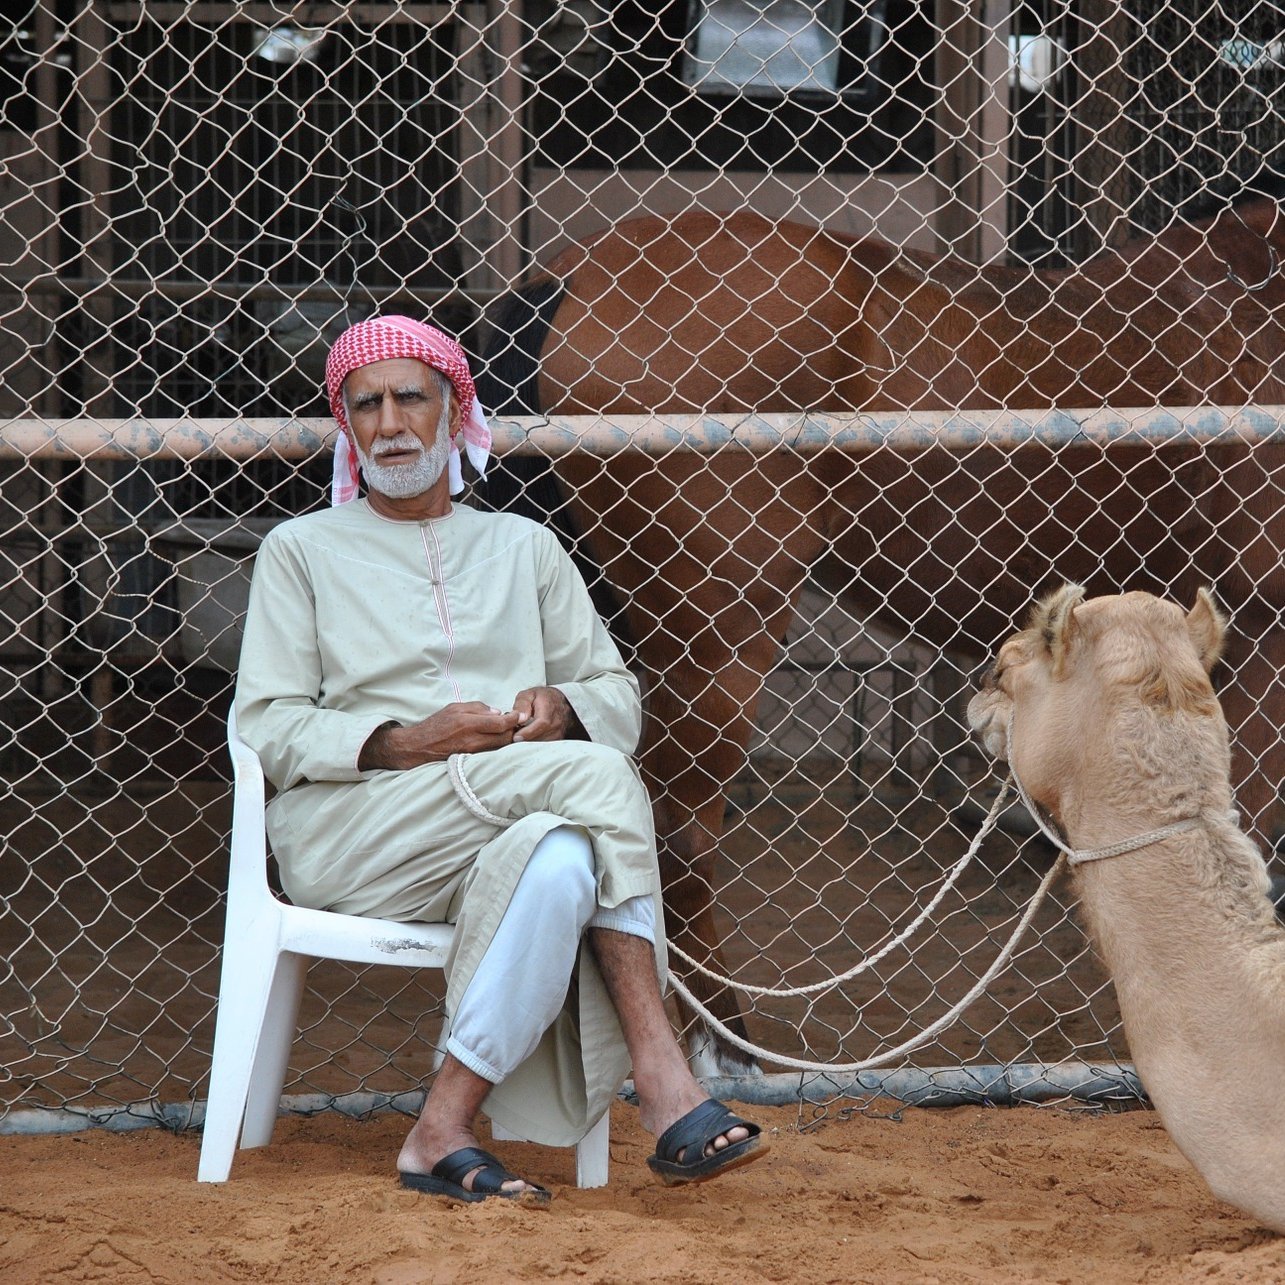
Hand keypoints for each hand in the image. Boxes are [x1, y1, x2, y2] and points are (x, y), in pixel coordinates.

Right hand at [359, 702, 520, 769]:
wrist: (418, 747)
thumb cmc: (436, 725)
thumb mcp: (455, 708)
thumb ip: (477, 708)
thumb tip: (498, 712)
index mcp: (468, 723)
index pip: (500, 723)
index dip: (514, 719)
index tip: (520, 716)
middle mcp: (471, 739)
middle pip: (504, 738)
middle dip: (513, 730)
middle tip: (516, 723)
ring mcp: (472, 752)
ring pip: (499, 747)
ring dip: (506, 739)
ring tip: (506, 731)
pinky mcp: (471, 760)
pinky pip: (490, 753)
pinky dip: (497, 746)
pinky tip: (496, 740)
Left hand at [511, 686, 574, 741]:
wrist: (560, 702)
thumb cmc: (542, 698)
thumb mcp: (529, 695)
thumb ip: (522, 704)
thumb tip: (520, 718)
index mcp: (549, 708)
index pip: (542, 723)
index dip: (529, 732)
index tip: (516, 737)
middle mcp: (557, 722)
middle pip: (540, 737)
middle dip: (524, 739)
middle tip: (513, 734)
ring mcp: (559, 733)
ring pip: (541, 744)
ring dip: (528, 742)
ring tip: (520, 733)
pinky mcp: (557, 740)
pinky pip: (543, 747)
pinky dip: (533, 744)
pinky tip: (527, 737)